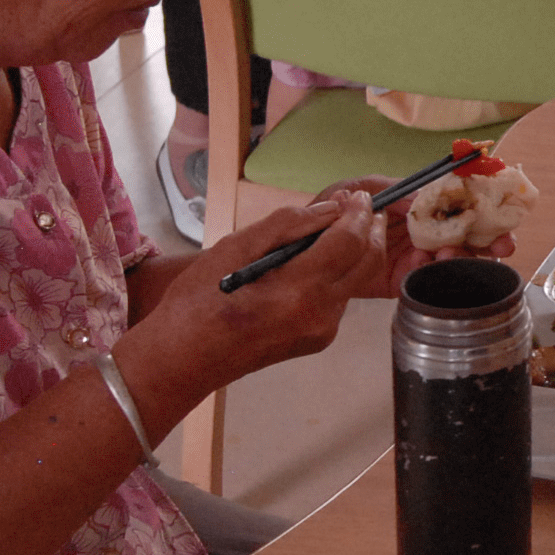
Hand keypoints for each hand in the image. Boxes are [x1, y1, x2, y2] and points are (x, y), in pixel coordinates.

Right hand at [131, 195, 383, 400]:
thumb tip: (329, 209)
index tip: (356, 194)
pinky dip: (338, 273)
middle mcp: (320, 314)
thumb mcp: (233, 248)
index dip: (359, 212)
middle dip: (370, 229)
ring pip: (356, 280)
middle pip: (367, 263)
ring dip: (354, 251)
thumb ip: (286, 225)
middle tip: (358, 205)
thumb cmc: (197, 302)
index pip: (349, 241)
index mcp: (298, 290)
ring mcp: (322, 331)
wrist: (183, 360)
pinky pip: (340, 298)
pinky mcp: (318, 340)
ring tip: (332, 227)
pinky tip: (315, 260)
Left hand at [323, 174, 516, 297]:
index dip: (487, 208)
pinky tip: (424, 262)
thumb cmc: (334, 209)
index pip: (464, 205)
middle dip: (493, 241)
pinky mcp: (404, 281)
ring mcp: (418, 258)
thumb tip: (424, 195)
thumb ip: (393, 188)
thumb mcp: (362, 187)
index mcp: (423, 206)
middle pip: (471, 236)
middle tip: (503, 245)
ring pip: (457, 260)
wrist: (305, 247)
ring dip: (464, 257)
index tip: (503, 211)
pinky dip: (431, 270)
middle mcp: (426, 232)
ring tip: (451, 253)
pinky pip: (427, 279)